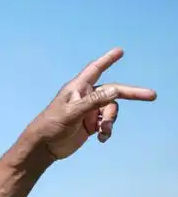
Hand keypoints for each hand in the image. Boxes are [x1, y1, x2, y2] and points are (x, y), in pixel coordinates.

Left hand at [29, 47, 156, 159]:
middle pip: (113, 91)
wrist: (44, 146)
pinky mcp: (91, 124)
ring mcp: (89, 111)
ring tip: (103, 131)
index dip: (107, 60)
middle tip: (152, 95)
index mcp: (77, 88)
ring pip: (112, 110)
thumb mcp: (72, 113)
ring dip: (111, 121)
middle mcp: (85, 96)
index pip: (95, 70)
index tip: (120, 51)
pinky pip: (107, 123)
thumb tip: (115, 89)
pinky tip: (101, 138)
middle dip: (132, 93)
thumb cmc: (52, 125)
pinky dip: (108, 130)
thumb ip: (93, 102)